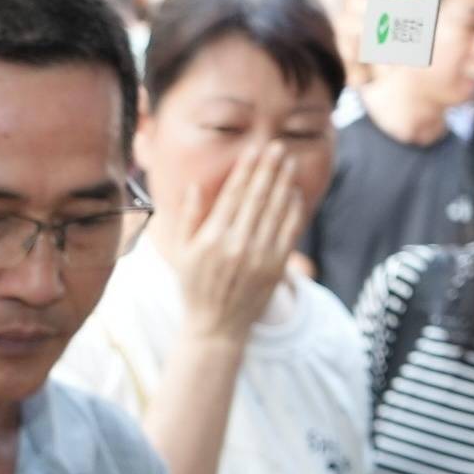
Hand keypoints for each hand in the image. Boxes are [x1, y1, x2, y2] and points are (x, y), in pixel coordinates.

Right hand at [156, 137, 309, 351]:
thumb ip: (188, 217)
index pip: (233, 194)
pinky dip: (292, 209)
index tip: (255, 149)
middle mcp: (237, 244)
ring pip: (275, 210)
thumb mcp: (181, 252)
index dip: (247, 169)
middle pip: (257, 197)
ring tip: (289, 162)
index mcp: (212, 238)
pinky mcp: (275, 267)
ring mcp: (259, 256)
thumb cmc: (194, 286)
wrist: (217, 326)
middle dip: (269, 168)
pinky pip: (288, 230)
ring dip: (283, 183)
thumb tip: (197, 185)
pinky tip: (292, 192)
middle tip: (278, 147)